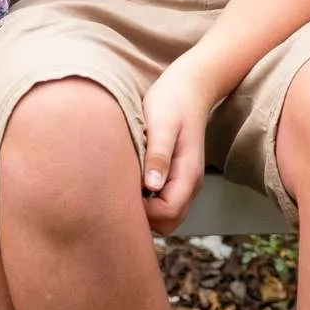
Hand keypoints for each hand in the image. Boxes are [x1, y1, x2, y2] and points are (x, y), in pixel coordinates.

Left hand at [138, 58, 219, 233]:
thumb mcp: (162, 124)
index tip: (122, 192)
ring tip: (124, 185)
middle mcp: (190, 184)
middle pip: (167, 222)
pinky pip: (163, 202)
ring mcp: (184, 182)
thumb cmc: (171, 103)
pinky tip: (131, 180)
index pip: (167, 213)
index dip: (143, 212)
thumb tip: (150, 186)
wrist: (187, 88)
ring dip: (146, 209)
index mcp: (188, 174)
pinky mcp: (175, 177)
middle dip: (144, 217)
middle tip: (119, 192)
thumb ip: (158, 155)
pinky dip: (148, 200)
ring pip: (166, 216)